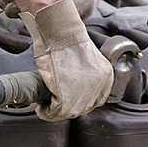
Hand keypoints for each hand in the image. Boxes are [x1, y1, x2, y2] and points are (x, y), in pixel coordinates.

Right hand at [20, 0, 112, 120]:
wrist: (61, 34)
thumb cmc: (67, 40)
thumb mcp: (86, 59)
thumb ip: (86, 74)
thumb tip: (74, 85)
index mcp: (106, 76)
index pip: (95, 98)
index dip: (79, 100)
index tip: (65, 97)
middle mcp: (99, 88)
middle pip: (82, 107)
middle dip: (67, 106)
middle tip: (53, 102)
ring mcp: (84, 95)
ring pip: (69, 112)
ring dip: (56, 111)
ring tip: (46, 106)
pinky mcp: (68, 99)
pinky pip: (55, 113)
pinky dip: (46, 112)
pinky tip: (41, 107)